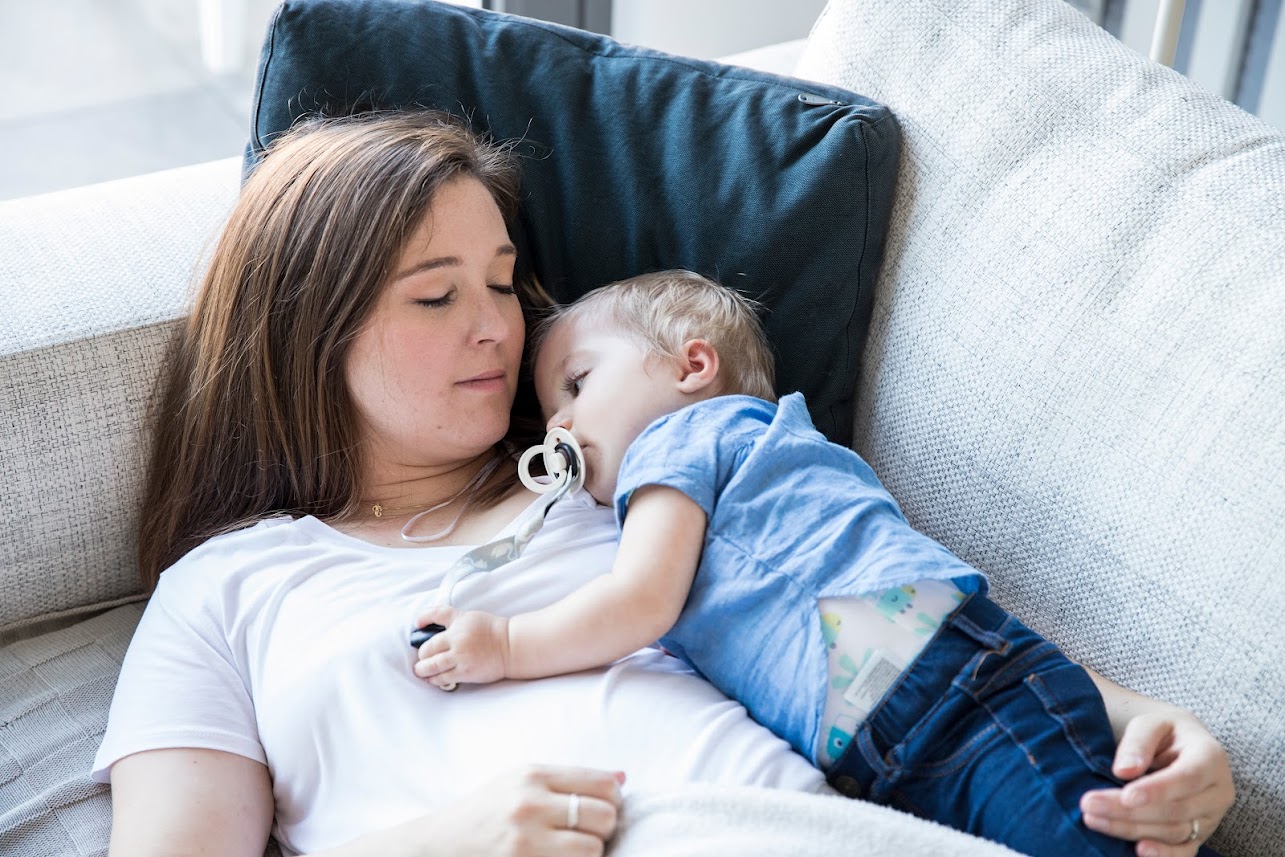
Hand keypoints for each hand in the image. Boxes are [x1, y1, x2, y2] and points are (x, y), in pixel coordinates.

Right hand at [410, 765, 625, 856]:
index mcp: (533, 775)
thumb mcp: (520, 781)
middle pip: (605, 816)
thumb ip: (569, 779)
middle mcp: (530, 804)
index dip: (614, 799)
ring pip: (594, 849)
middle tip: (588, 832)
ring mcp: (526, 841)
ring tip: (570, 848)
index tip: (603, 807)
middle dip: (604, 827)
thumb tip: (622, 778)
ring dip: (590, 852)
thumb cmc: (486, 811)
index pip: (603, 784)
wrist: (437, 845)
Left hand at [413, 606, 510, 688]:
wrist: (510, 646)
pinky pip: (444, 678)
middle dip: (421, 655)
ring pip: (432, 665)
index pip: (435, 617)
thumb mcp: (470, 616)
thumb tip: (430, 621)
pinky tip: (433, 679)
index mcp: (458, 624)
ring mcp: (461, 658)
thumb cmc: (492, 630)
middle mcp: (457, 640)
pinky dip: (435, 679)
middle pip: (428, 648)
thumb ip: (451, 617)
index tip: (417, 626)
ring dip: (423, 669)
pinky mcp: (466, 672)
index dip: (422, 620)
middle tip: (421, 658)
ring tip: (420, 671)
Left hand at [1080, 711, 1233, 856]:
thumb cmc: (1164, 731)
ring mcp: (1210, 817)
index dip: (1157, 790)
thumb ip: (1138, 742)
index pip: (1187, 778)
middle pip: (1175, 809)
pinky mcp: (1198, 834)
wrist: (1181, 745)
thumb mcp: (1151, 723)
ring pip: (1173, 831)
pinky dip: (1163, 854)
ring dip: (1131, 829)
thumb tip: (1124, 771)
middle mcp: (1217, 792)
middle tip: (1089, 804)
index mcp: (1211, 758)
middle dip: (1129, 811)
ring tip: (1093, 819)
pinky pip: (1184, 851)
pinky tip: (1137, 851)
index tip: (1125, 796)